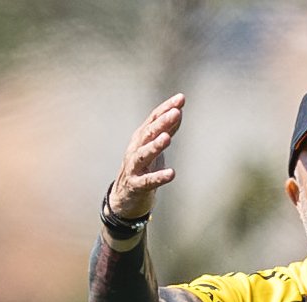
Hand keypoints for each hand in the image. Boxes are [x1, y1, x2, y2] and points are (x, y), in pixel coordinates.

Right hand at [109, 93, 185, 218]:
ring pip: (144, 154)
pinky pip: (148, 181)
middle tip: (175, 112)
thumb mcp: (154, 146)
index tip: (181, 98)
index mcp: (141, 138)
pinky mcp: (136, 185)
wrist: (125, 198)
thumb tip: (178, 112)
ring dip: (155, 145)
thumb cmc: (142, 168)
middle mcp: (135, 149)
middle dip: (162, 122)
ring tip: (167, 138)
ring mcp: (134, 167)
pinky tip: (171, 174)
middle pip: (148, 133)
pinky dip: (159, 177)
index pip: (153, 119)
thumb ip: (166, 130)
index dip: (166, 108)